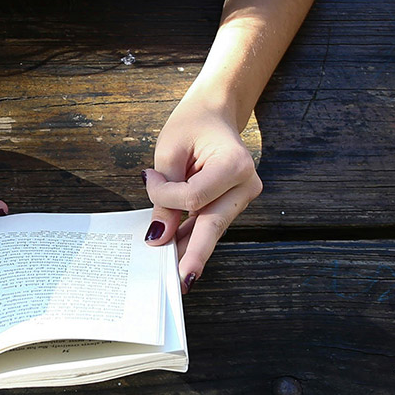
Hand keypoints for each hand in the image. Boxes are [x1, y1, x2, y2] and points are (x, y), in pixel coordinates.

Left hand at [143, 97, 261, 291]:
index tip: (148, 178)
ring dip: (189, 248)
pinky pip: (211, 224)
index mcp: (234, 164)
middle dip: (193, 254)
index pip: (194, 197)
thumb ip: (165, 193)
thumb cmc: (192, 125)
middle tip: (180, 282)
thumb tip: (161, 236)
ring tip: (170, 274)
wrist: (215, 112)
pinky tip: (177, 254)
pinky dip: (192, 236)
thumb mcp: (170, 151)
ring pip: (212, 229)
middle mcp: (246, 184)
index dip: (165, 197)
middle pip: (213, 224)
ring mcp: (244, 196)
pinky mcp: (234, 203)